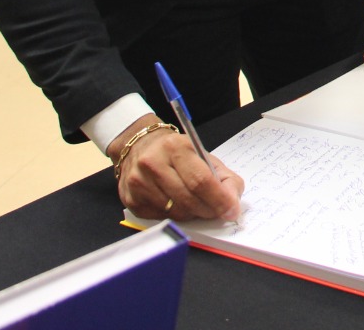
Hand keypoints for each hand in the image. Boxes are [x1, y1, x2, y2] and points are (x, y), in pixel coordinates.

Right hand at [109, 115, 243, 221]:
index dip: (219, 199)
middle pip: (188, 199)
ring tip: (198, 205)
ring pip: (175, 212)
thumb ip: (224, 178)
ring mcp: (139, 183)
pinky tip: (178, 205)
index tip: (231, 211)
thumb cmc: (177, 153)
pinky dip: (176, 216)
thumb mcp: (203, 155)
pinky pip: (161, 217)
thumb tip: (232, 205)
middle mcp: (153, 164)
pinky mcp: (131, 200)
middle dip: (209, 210)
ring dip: (193, 214)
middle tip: (219, 212)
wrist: (140, 146)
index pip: (201, 180)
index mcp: (176, 148)